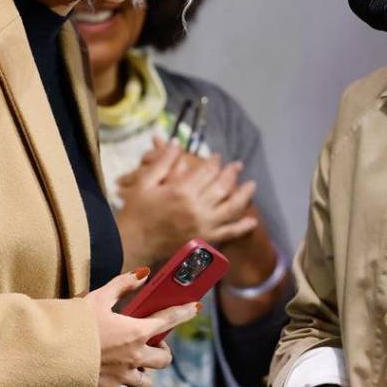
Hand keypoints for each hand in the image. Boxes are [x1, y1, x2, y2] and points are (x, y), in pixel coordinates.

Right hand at [84, 268, 198, 386]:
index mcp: (136, 332)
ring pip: (146, 380)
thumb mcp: (99, 298)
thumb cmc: (75, 323)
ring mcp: (123, 376)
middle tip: (151, 343)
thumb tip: (143, 274)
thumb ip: (123, 285)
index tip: (195, 307)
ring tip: (132, 362)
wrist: (50, 353)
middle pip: (164, 359)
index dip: (185, 312)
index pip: (169, 320)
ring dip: (144, 371)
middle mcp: (135, 357)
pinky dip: (120, 380)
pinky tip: (109, 371)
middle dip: (162, 351)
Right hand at [116, 139, 258, 266]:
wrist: (133, 244)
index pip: (206, 171)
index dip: (215, 161)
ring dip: (244, 195)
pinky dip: (242, 227)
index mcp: (181, 191)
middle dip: (232, 173)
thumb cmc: (137, 211)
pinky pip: (228, 234)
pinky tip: (253, 221)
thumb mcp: (145, 182)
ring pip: (231, 208)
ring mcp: (203, 226)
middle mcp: (196, 208)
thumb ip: (164, 162)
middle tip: (238, 164)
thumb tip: (177, 143)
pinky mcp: (204, 240)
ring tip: (252, 185)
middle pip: (222, 186)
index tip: (218, 156)